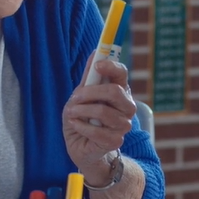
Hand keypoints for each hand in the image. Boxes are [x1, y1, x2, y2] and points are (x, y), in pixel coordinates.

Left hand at [63, 56, 135, 182]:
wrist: (80, 146)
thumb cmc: (83, 117)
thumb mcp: (81, 95)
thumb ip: (89, 77)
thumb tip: (95, 52)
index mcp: (120, 90)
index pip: (122, 73)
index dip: (112, 66)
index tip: (97, 66)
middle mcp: (127, 106)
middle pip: (115, 92)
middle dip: (90, 93)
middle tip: (75, 97)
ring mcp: (124, 124)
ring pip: (104, 112)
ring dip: (82, 111)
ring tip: (72, 113)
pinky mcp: (116, 141)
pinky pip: (98, 131)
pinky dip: (81, 126)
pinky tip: (75, 125)